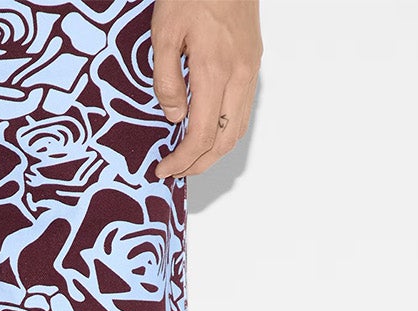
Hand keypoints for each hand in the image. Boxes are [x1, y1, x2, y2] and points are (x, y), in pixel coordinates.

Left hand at [153, 0, 261, 178]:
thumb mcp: (164, 33)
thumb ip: (167, 80)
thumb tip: (175, 117)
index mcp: (214, 71)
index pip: (201, 135)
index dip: (181, 160)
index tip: (163, 169)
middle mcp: (239, 75)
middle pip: (224, 140)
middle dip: (198, 164)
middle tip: (175, 171)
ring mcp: (250, 70)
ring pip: (238, 128)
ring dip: (214, 151)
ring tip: (190, 158)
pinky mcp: (253, 62)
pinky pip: (243, 110)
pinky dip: (226, 130)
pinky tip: (208, 131)